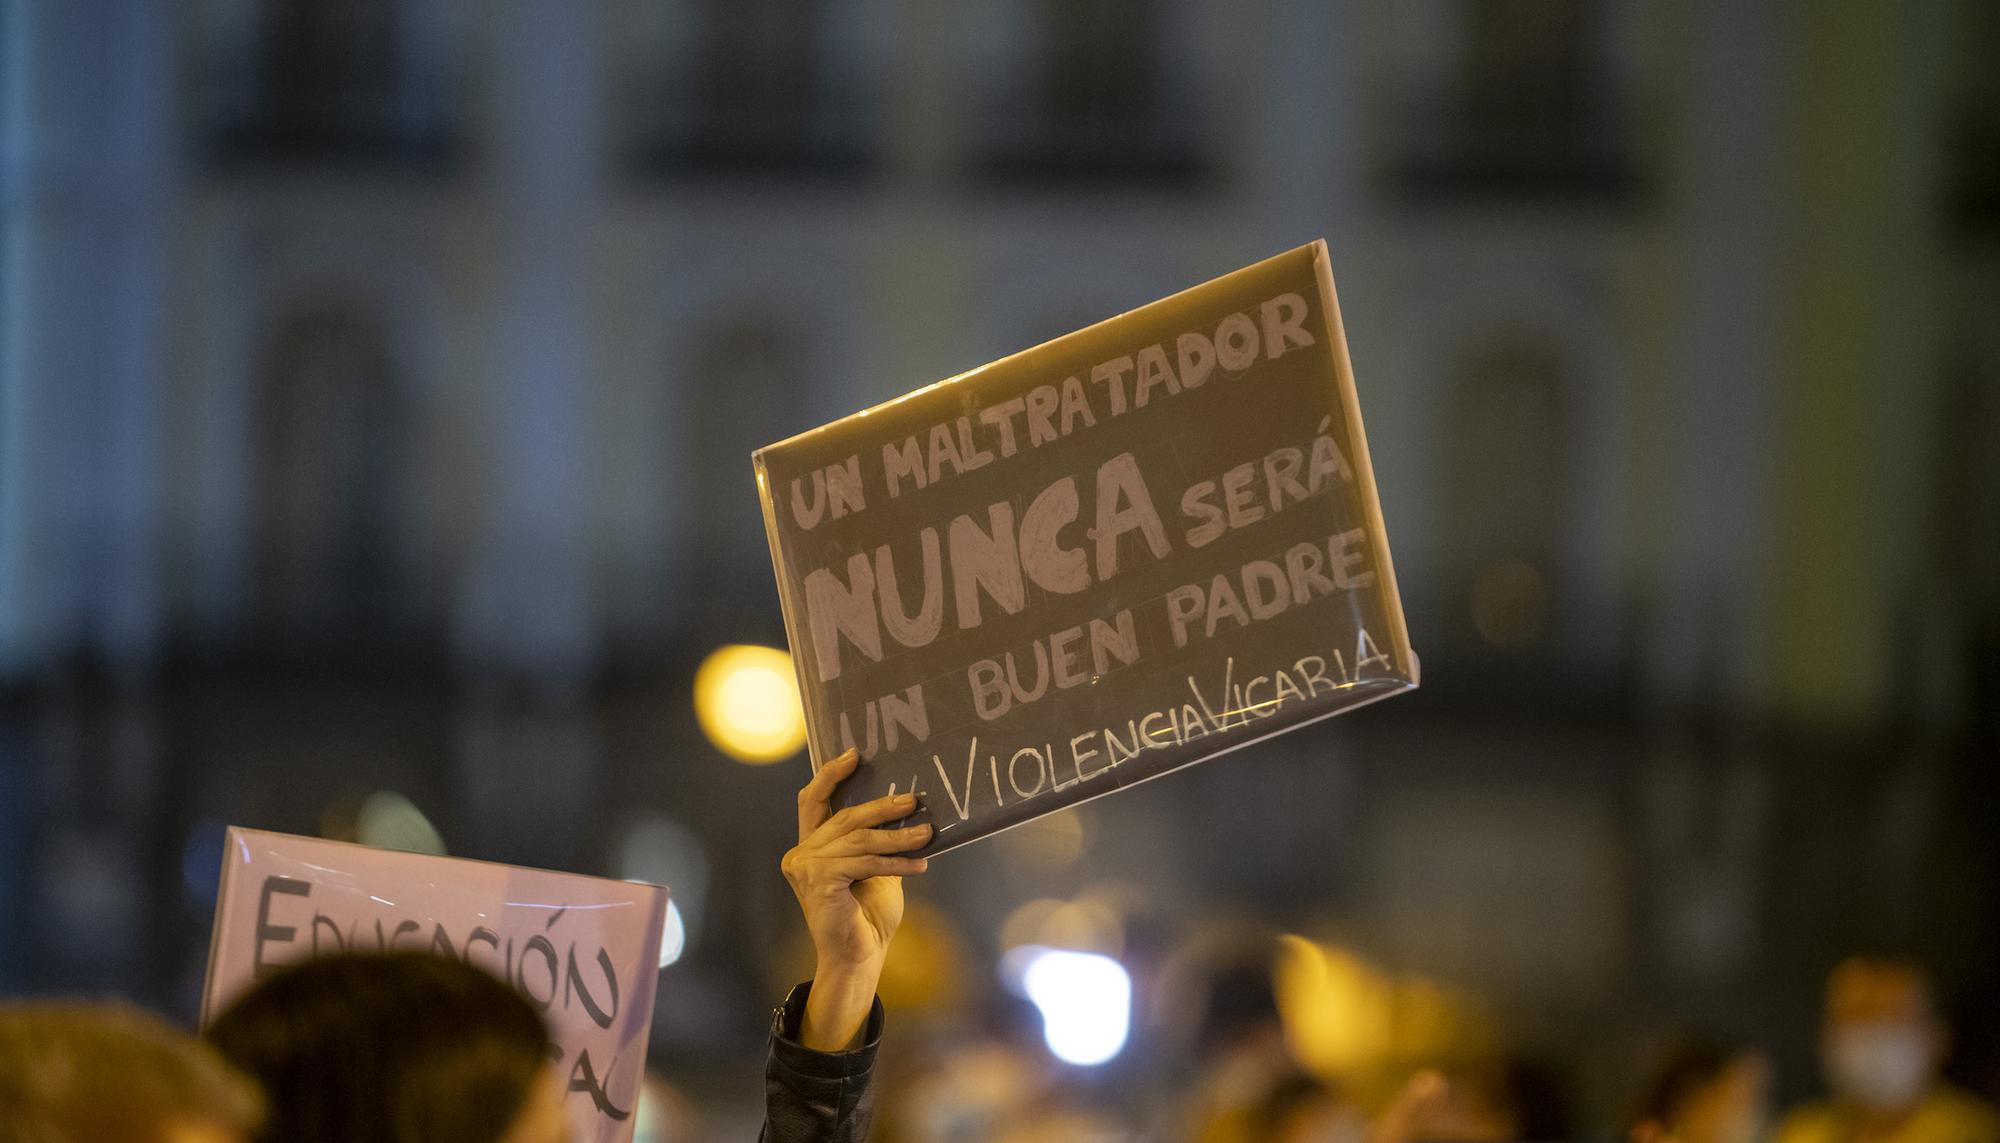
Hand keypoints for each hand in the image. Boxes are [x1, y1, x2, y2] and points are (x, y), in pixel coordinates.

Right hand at [781, 747, 930, 1049]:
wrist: (859, 957)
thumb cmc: (868, 915)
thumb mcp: (875, 869)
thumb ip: (875, 842)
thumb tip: (906, 808)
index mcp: (811, 847)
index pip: (812, 801)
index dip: (829, 775)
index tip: (853, 754)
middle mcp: (802, 853)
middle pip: (845, 817)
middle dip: (882, 806)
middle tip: (914, 799)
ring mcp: (805, 867)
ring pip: (859, 839)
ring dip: (898, 836)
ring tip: (927, 833)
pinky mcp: (818, 880)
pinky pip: (864, 862)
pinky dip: (895, 862)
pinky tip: (920, 864)